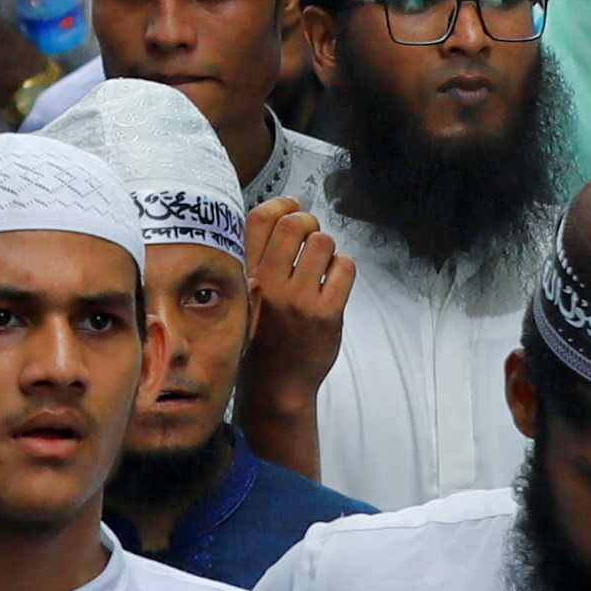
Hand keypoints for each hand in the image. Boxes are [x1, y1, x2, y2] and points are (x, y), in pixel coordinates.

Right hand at [242, 195, 352, 409]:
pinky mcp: (327, 314)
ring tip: (321, 266)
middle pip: (295, 224)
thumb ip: (258, 260)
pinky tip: (333, 283)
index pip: (260, 220)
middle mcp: (269, 285)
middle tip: (310, 239)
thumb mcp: (246, 297)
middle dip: (308, 223)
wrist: (277, 386)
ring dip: (326, 248)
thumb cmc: (262, 338)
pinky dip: (343, 268)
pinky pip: (345, 267)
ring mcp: (299, 300)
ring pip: (323, 242)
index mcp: (245, 277)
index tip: (292, 206)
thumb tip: (286, 212)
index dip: (281, 204)